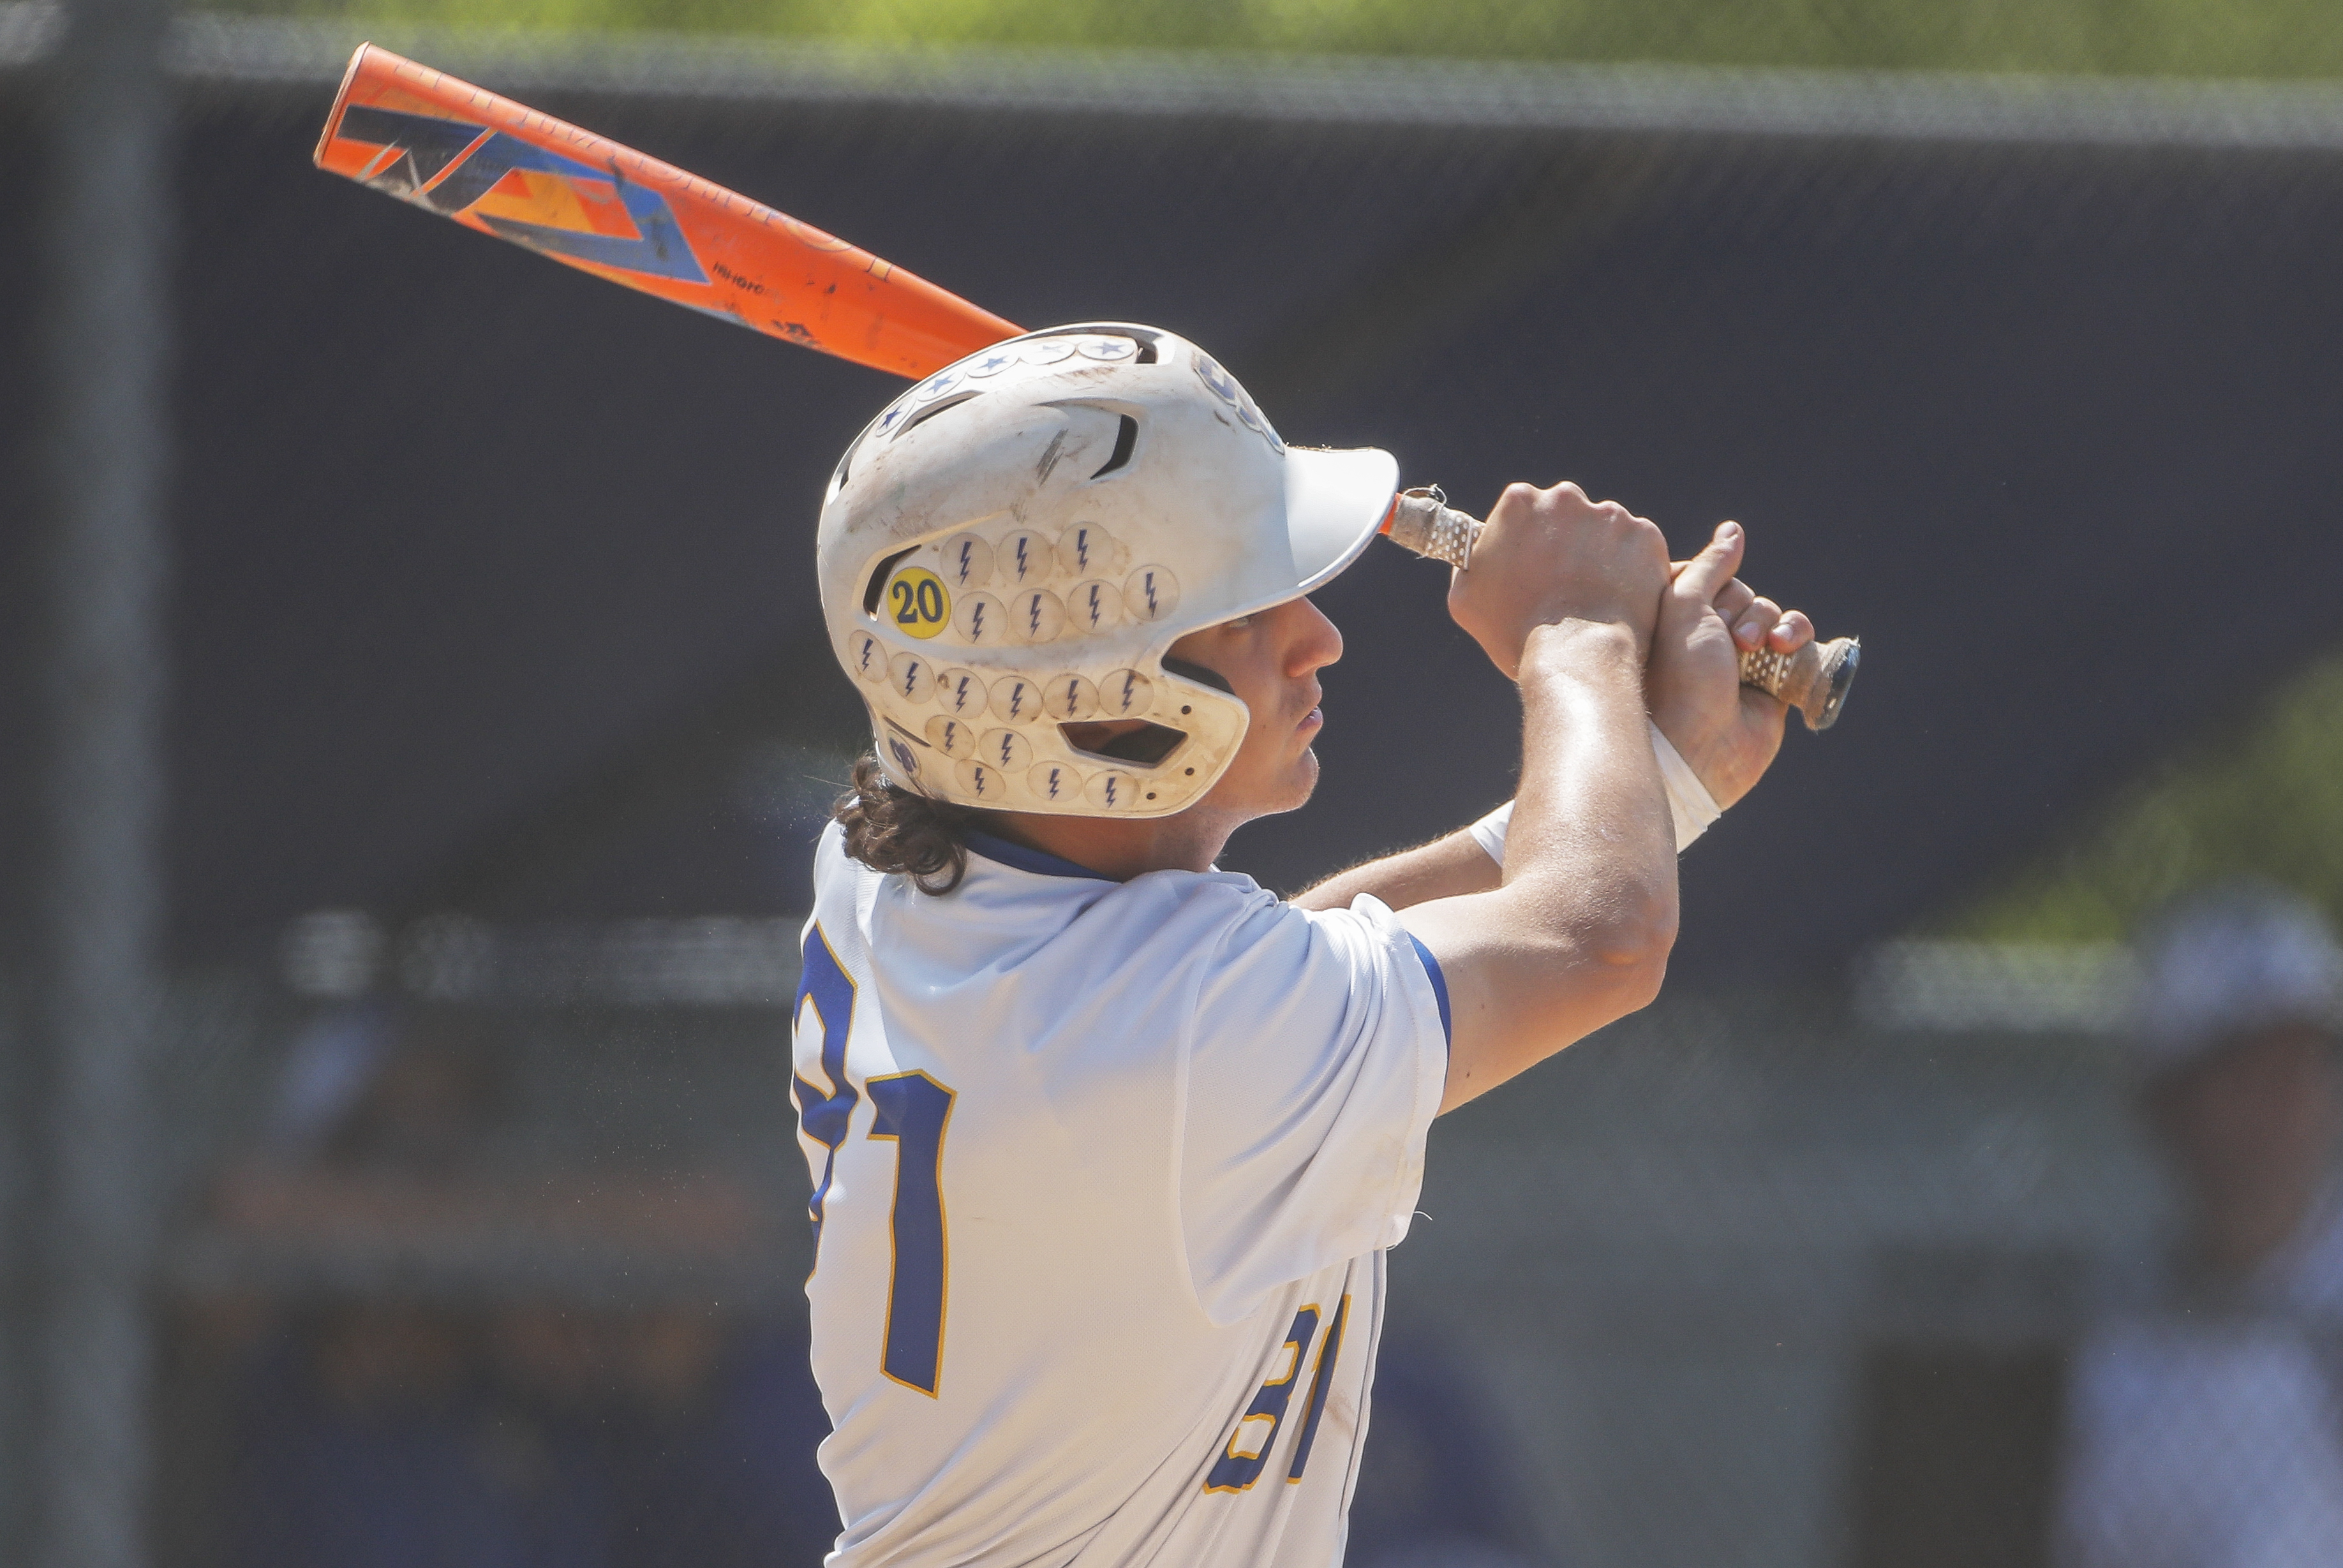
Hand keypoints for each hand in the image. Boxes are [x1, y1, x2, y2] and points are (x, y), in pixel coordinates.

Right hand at [1447, 482, 1670, 681]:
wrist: (1577, 655)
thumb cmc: (1515, 632)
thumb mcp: (1466, 598)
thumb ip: (1470, 562)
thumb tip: (1477, 552)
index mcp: (1519, 502)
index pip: (1522, 508)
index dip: (1525, 538)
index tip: (1530, 564)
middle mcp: (1566, 497)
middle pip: (1564, 513)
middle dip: (1564, 540)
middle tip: (1562, 583)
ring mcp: (1611, 515)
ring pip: (1603, 530)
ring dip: (1599, 555)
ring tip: (1592, 598)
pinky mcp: (1646, 536)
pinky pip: (1637, 549)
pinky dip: (1631, 569)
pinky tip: (1617, 599)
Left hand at [1646, 521, 1813, 808]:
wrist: (1700, 747)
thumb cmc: (1678, 677)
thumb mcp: (1684, 606)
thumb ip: (1710, 565)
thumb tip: (1732, 531)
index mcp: (1673, 618)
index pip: (1706, 575)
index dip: (1713, 585)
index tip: (1701, 609)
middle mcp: (1705, 637)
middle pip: (1742, 591)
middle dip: (1742, 609)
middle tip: (1729, 641)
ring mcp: (1739, 659)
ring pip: (1771, 612)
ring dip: (1770, 622)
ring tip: (1757, 649)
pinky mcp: (1771, 679)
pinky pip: (1797, 639)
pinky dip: (1797, 635)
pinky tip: (1786, 649)